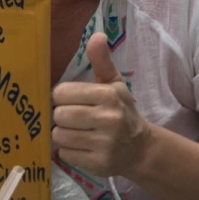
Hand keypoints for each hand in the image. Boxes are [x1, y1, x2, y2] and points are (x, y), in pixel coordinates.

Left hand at [51, 32, 152, 176]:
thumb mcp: (114, 83)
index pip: (61, 92)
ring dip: (64, 133)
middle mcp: (107, 119)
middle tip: (74, 117)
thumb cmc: (122, 111)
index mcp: (108, 95)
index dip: (62, 96)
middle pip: (59, 115)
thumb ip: (102, 61)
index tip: (71, 100)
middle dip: (62, 116)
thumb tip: (97, 35)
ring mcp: (103, 144)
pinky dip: (69, 150)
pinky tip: (83, 146)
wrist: (140, 148)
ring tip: (78, 131)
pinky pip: (65, 154)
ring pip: (60, 135)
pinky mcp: (98, 164)